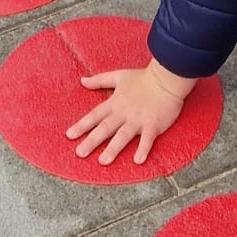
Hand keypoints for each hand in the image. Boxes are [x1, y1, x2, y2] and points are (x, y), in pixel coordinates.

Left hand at [65, 60, 196, 167]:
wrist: (166, 78)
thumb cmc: (143, 78)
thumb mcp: (118, 76)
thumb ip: (99, 80)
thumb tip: (82, 80)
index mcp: (115, 103)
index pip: (95, 116)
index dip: (82, 125)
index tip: (69, 136)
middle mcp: (124, 113)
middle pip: (105, 128)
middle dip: (92, 141)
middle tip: (80, 153)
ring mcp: (138, 120)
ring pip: (123, 135)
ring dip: (113, 148)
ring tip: (103, 161)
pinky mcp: (153, 124)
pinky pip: (147, 139)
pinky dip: (143, 149)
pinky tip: (138, 160)